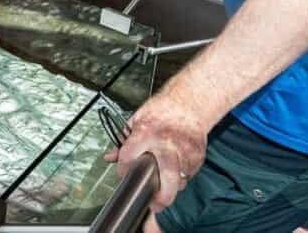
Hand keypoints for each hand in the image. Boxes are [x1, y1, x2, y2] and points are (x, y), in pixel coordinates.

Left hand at [104, 92, 208, 212]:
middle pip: (166, 176)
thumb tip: (110, 157)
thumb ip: (123, 141)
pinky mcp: (197, 155)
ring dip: (171, 186)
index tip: (125, 174)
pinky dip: (182, 176)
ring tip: (164, 183)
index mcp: (146, 132)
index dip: (124, 169)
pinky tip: (176, 167)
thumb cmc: (161, 110)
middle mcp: (166, 143)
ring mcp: (184, 150)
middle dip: (162, 196)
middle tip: (156, 205)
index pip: (130, 158)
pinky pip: (189, 174)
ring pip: (180, 180)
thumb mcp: (136, 121)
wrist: (188, 103)